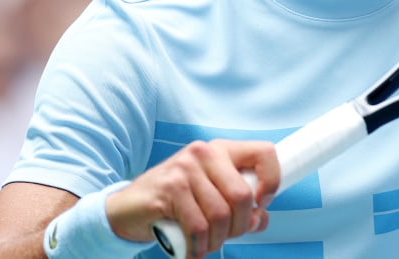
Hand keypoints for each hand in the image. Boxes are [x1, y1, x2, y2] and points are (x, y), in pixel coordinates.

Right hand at [104, 139, 280, 256]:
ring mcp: (184, 169)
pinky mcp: (168, 190)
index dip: (272, 181)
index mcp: (220, 150)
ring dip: (217, 241)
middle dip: (240, 226)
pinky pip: (197, 227)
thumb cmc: (174, 203)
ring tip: (206, 246)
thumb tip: (261, 219)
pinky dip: (199, 248)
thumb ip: (239, 206)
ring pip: (220, 215)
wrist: (126, 209)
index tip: (261, 204)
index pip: (264, 153)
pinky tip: (193, 251)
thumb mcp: (210, 197)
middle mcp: (203, 153)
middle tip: (227, 237)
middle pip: (242, 195)